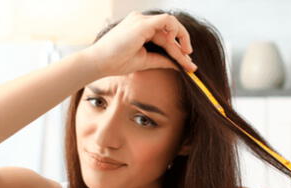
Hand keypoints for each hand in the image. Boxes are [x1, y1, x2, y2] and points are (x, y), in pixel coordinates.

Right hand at [82, 11, 196, 77]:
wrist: (100, 63)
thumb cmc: (116, 62)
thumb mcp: (145, 61)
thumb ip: (161, 59)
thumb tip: (178, 64)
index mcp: (140, 28)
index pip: (165, 37)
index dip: (178, 51)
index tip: (187, 65)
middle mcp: (141, 21)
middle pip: (169, 32)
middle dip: (182, 49)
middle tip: (190, 65)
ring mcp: (141, 20)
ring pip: (171, 26)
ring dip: (181, 42)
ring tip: (186, 58)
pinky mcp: (143, 24)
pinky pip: (168, 21)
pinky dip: (176, 33)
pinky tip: (179, 48)